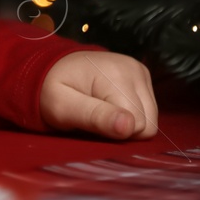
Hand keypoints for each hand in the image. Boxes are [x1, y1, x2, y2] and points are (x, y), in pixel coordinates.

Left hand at [39, 51, 157, 139]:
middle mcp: (134, 69)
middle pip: (147, 123)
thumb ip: (94, 117)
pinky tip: (109, 104)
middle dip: (122, 128)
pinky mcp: (142, 76)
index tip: (89, 120)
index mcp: (116, 74)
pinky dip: (130, 114)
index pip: (136, 126)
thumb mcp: (62, 107)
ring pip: (150, 118)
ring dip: (127, 122)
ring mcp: (140, 71)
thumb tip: (128, 127)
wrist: (49, 68)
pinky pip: (148, 110)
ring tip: (100, 109)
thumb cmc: (50, 90)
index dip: (113, 132)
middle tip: (93, 117)